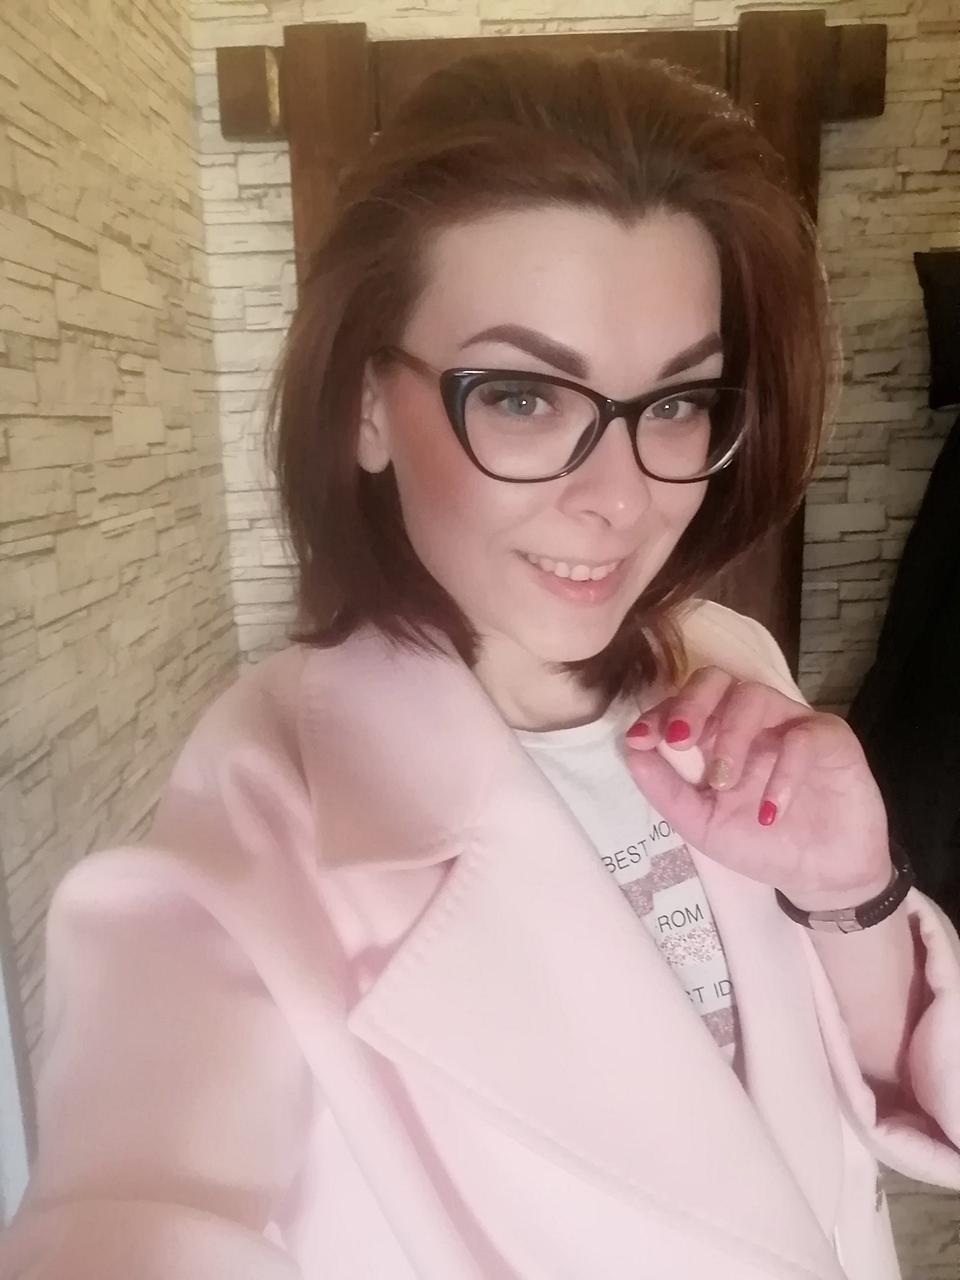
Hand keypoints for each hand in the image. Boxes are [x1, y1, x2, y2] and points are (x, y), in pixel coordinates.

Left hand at [624, 666, 892, 909]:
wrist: (823, 875)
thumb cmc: (761, 843)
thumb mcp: (704, 824)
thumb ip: (667, 791)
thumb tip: (631, 753)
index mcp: (716, 734)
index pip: (682, 703)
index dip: (659, 714)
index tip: (640, 740)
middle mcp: (750, 720)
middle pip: (715, 679)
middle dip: (691, 704)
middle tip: (679, 740)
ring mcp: (789, 723)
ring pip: (753, 696)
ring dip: (731, 736)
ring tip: (724, 782)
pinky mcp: (829, 737)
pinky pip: (801, 737)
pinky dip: (782, 773)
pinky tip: (770, 813)